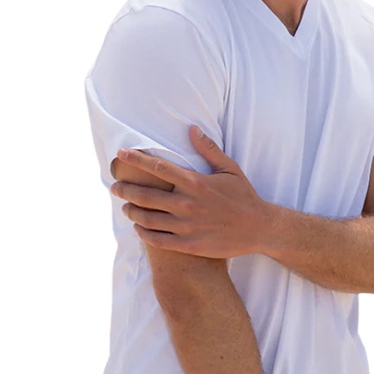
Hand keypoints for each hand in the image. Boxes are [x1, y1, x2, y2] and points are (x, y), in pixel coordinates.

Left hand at [111, 126, 273, 259]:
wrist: (259, 229)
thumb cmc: (244, 196)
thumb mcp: (230, 169)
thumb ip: (208, 150)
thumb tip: (191, 129)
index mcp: (196, 183)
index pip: (158, 168)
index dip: (136, 160)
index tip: (121, 154)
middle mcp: (187, 204)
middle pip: (145, 195)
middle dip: (124, 189)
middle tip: (115, 186)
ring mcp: (186, 226)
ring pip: (146, 219)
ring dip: (131, 211)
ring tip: (125, 206)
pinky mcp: (188, 245)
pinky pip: (157, 240)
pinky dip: (143, 233)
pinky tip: (139, 228)